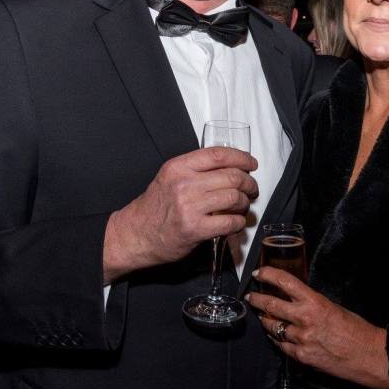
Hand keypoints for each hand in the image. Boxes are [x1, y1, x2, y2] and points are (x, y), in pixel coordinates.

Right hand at [104, 147, 258, 278]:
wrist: (136, 234)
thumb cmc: (155, 207)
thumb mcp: (169, 178)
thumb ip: (195, 169)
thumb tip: (229, 166)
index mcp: (178, 167)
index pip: (218, 155)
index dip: (241, 158)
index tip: (251, 163)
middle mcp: (184, 184)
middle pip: (232, 176)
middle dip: (249, 183)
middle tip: (252, 189)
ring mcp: (189, 207)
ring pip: (234, 198)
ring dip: (245, 203)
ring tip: (242, 206)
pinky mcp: (195, 229)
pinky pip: (229, 222)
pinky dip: (239, 223)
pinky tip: (236, 223)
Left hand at [246, 267, 388, 388]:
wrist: (368, 355)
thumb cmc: (357, 330)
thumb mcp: (333, 307)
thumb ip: (312, 303)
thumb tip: (296, 300)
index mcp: (315, 302)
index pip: (284, 282)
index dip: (268, 275)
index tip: (259, 274)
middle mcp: (305, 319)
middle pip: (271, 305)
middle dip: (257, 300)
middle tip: (252, 297)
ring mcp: (301, 339)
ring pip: (273, 327)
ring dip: (266, 320)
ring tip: (263, 316)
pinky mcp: (301, 356)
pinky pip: (281, 345)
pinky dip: (276, 339)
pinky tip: (275, 335)